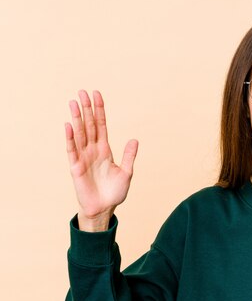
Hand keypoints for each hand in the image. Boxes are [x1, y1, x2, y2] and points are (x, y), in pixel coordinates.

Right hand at [65, 90, 137, 230]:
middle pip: (88, 125)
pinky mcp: (75, 167)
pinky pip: (72, 150)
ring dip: (76, 118)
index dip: (99, 111)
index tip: (97, 95)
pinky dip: (70, 138)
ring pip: (79, 134)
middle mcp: (93, 150)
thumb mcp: (126, 172)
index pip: (101, 125)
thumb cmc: (114, 192)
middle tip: (82, 91)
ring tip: (73, 102)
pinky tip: (68, 125)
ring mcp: (83, 157)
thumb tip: (134, 139)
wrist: (104, 209)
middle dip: (86, 109)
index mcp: (105, 150)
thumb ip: (129, 156)